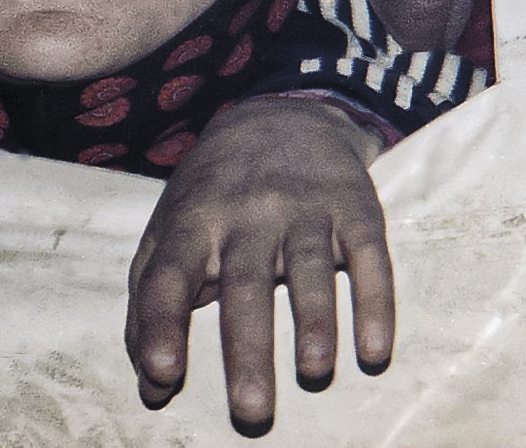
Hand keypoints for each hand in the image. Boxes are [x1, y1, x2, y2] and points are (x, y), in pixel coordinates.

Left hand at [124, 96, 393, 431]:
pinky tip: (374, 350)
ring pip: (309, 267)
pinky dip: (375, 303)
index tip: (162, 372)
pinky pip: (368, 256)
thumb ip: (150, 306)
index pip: (170, 273)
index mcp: (193, 220)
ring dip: (314, 322)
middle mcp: (248, 212)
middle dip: (248, 349)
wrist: (286, 114)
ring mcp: (305, 206)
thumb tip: (151, 388)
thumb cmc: (214, 196)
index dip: (162, 322)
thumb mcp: (169, 233)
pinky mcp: (355, 206)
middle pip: (246, 282)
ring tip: (312, 373)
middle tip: (250, 412)